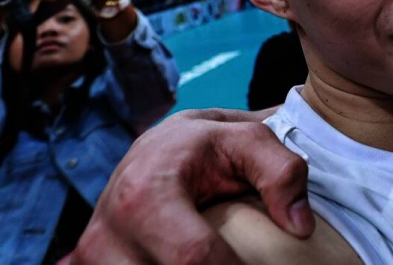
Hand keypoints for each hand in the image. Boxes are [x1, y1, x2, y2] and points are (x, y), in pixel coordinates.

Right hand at [71, 108, 311, 264]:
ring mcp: (92, 258)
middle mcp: (105, 232)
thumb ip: (282, 172)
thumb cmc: (206, 146)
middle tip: (249, 263)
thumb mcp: (248, 139)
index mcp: (144, 194)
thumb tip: (300, 226)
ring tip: (230, 258)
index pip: (194, 257)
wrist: (157, 149)